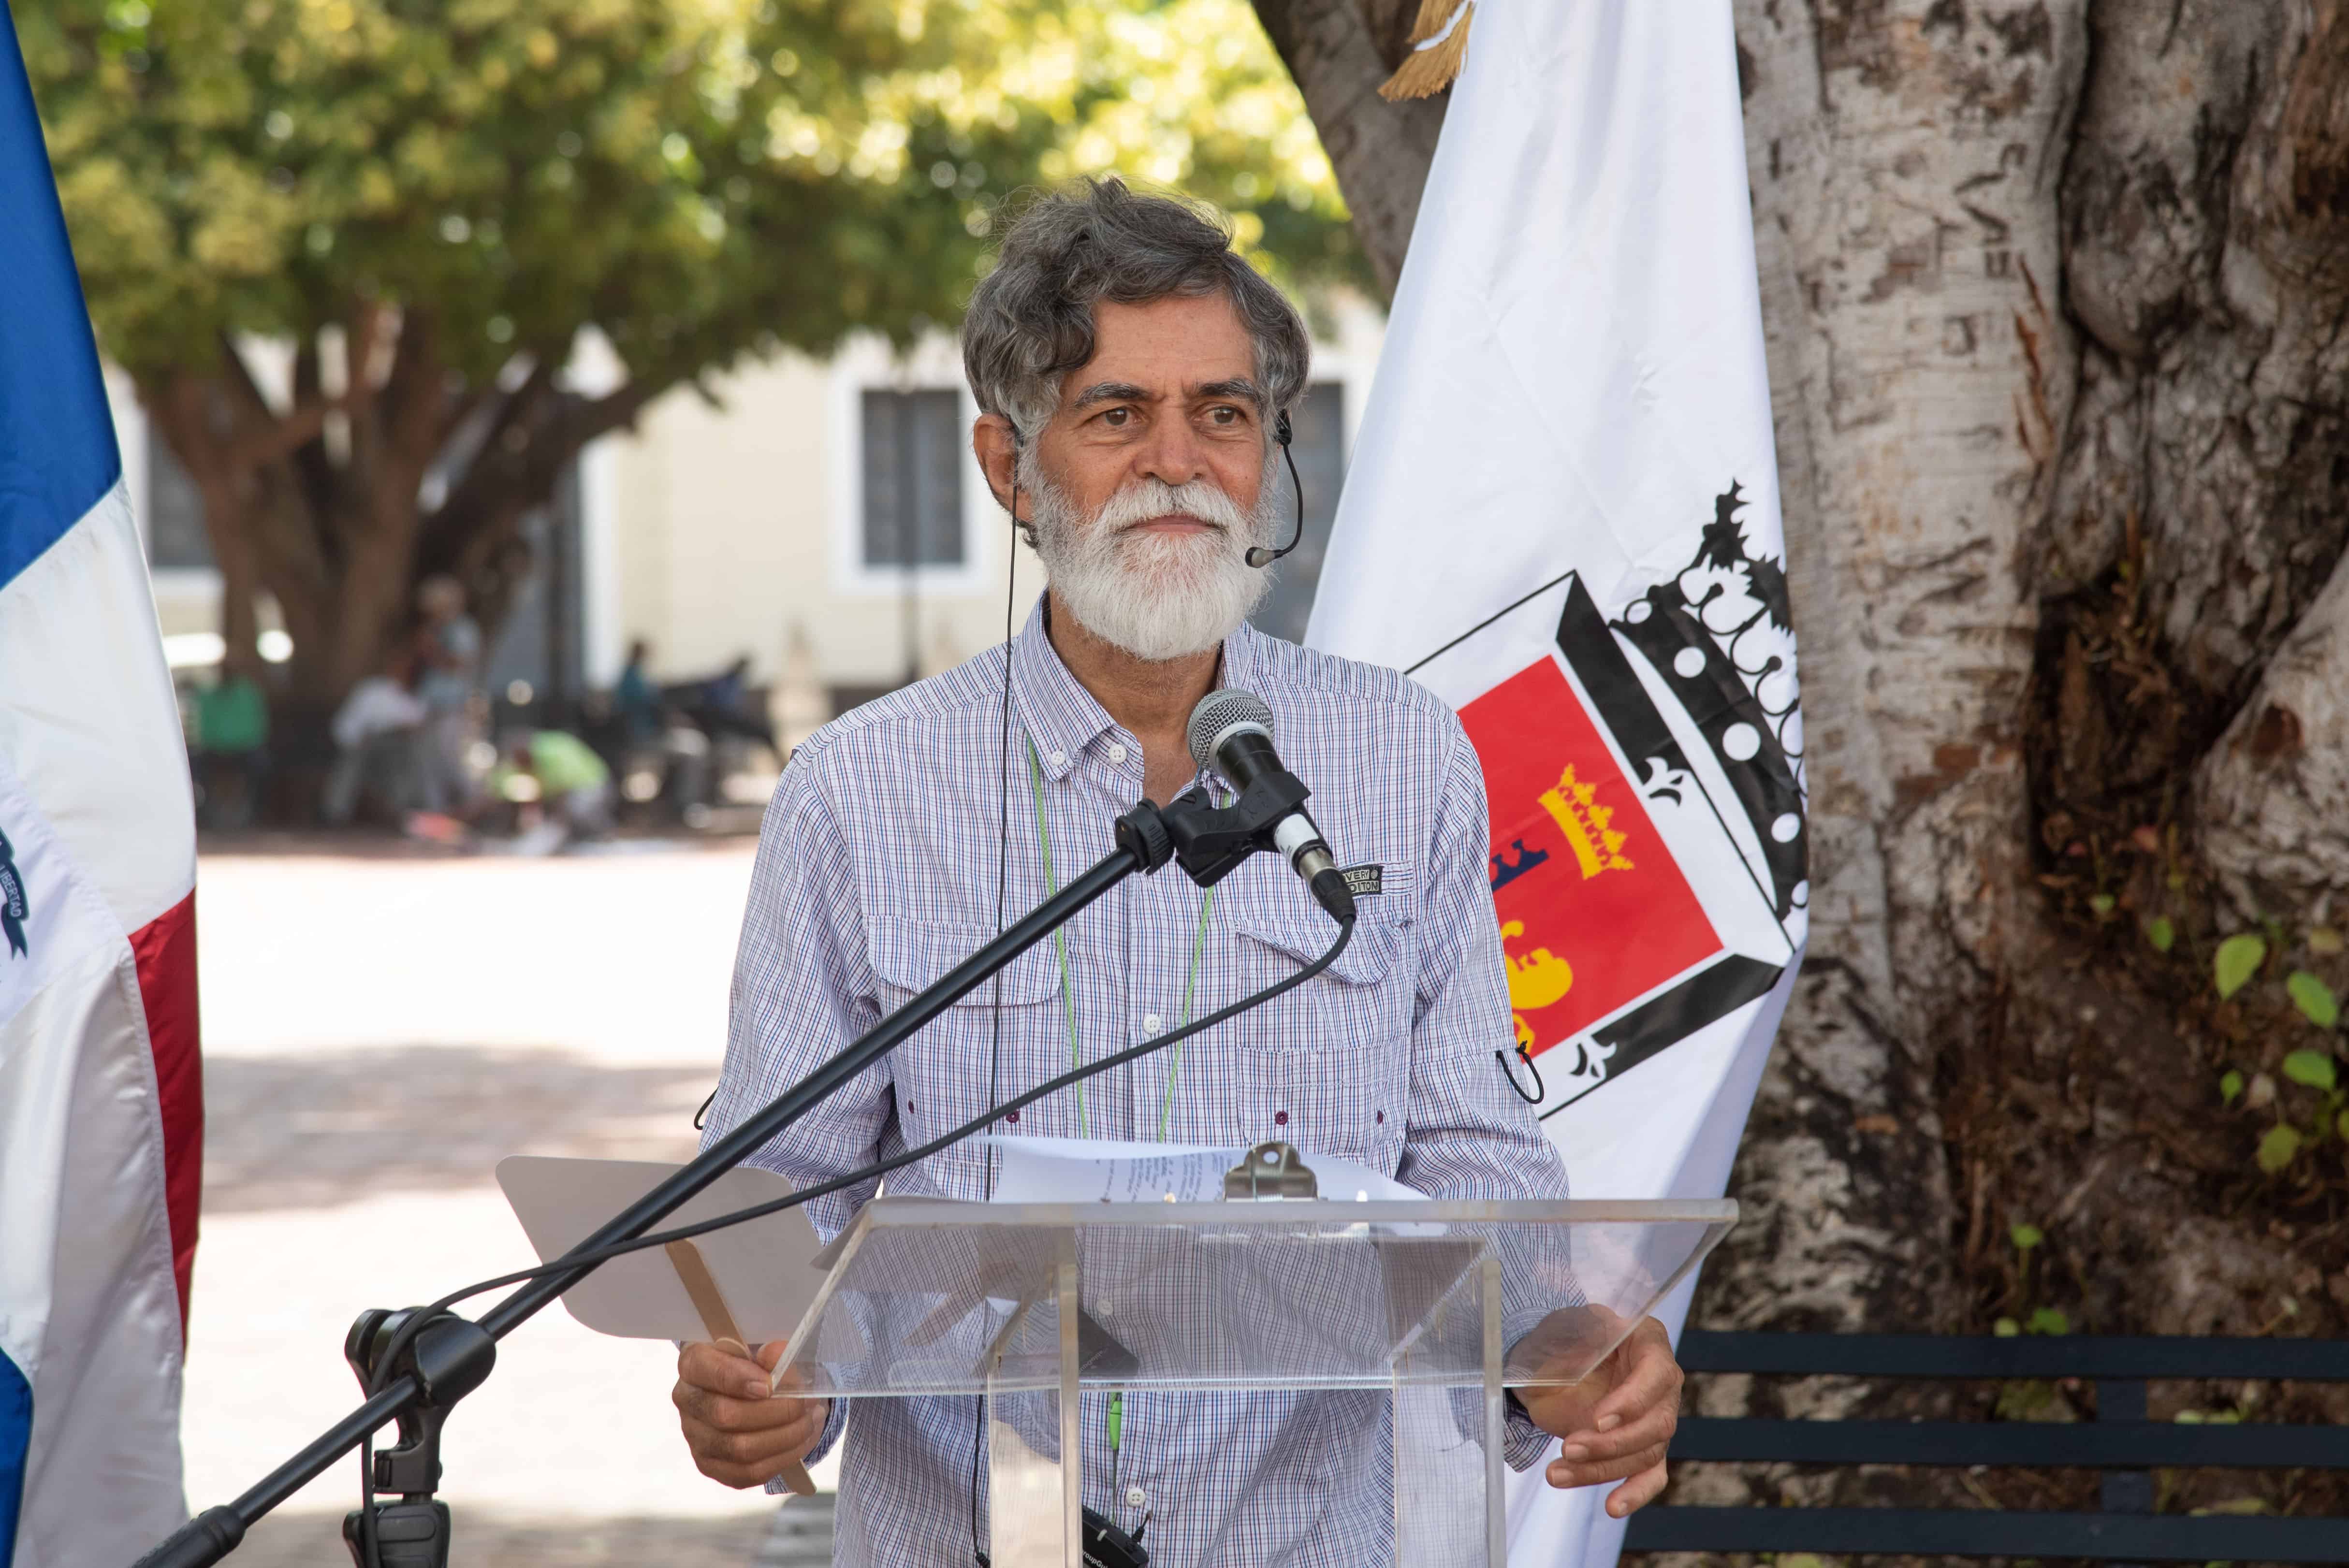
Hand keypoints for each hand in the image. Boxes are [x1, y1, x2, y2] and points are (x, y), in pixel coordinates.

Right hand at [672, 1337, 828, 1490]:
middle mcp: (688, 1402)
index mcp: (693, 1364)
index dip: (736, 1378)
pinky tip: (803, 1439)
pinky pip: (750, 1472)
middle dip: (775, 1411)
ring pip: (741, 1449)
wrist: (752, 1391)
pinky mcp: (712, 1466)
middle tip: (804, 1403)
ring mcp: (696, 1438)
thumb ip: (771, 1351)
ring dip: (786, 1436)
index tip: (768, 1384)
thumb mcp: (764, 1349)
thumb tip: (777, 1353)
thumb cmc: (755, 1365)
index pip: (704, 1369)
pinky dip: (784, 1456)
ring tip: (811, 1419)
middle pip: (725, 1415)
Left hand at [1510, 1308, 1681, 1517]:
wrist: (1551, 1362)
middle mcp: (1662, 1384)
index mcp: (1649, 1342)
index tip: (1598, 1419)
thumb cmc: (1564, 1337)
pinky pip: (1649, 1476)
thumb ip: (1579, 1339)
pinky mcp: (1643, 1449)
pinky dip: (1634, 1494)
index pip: (1657, 1375)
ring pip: (1645, 1455)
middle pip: (1655, 1425)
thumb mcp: (1567, 1326)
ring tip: (1556, 1473)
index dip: (1632, 1401)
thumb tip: (1581, 1357)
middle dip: (1611, 1443)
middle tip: (1569, 1447)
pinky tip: (1613, 1507)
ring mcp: (1656, 1419)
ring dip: (1601, 1469)